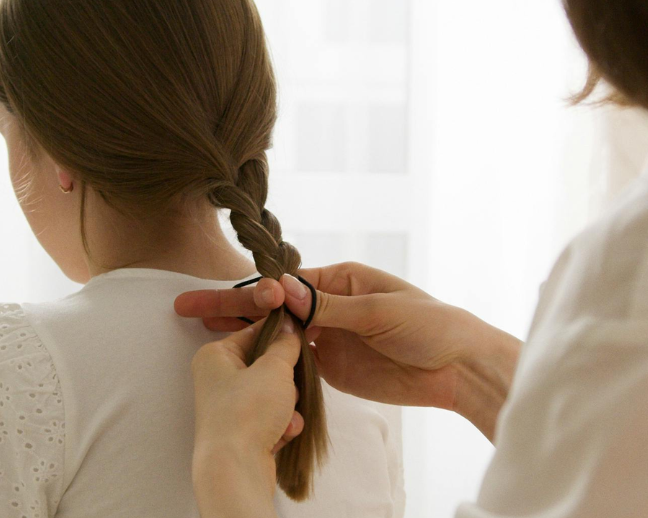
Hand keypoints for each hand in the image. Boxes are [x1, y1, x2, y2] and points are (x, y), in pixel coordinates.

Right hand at [175, 262, 521, 440]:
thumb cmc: (429, 324)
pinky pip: (293, 362)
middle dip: (232, 305)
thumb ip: (329, 307)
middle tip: (189, 307)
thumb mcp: (379, 311)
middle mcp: (329, 305)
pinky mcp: (331, 367)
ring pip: (276, 333)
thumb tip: (284, 293)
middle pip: (273, 306)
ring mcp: (328, 337)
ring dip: (242, 332)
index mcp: (341, 279)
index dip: (253, 291)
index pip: (287, 284)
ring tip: (201, 330)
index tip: (224, 297)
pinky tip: (240, 358)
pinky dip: (267, 360)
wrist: (457, 368)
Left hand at [190, 315, 303, 516]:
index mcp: (215, 356)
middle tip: (291, 386)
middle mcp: (218, 379)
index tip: (308, 330)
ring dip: (287, 405)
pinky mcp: (241, 433)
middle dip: (286, 380)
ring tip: (285, 416)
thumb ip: (285, 345)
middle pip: (266, 366)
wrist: (235, 469)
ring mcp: (229, 408)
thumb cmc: (248, 410)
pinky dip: (282, 424)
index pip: (254, 332)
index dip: (283, 332)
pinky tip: (284, 433)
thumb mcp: (273, 368)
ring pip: (273, 393)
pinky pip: (271, 418)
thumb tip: (290, 327)